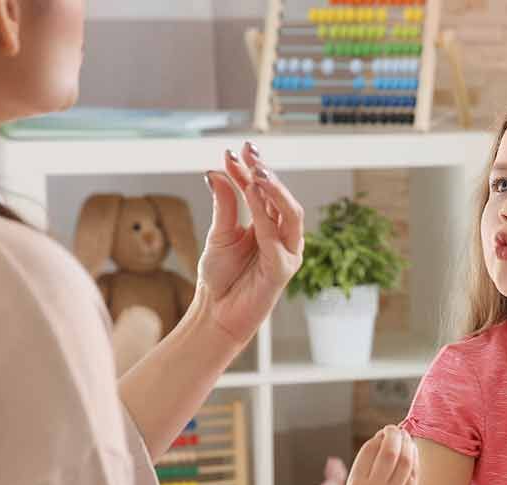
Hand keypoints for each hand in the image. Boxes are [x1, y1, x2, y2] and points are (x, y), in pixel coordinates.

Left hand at [200, 141, 303, 347]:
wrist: (216, 314)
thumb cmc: (220, 278)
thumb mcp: (219, 233)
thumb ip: (224, 204)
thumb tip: (216, 171)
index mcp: (268, 225)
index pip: (264, 191)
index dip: (254, 168)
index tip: (239, 148)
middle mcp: (282, 236)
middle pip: (282, 198)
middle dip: (268, 174)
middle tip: (251, 155)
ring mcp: (286, 252)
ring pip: (290, 214)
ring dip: (275, 190)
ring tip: (256, 172)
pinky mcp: (283, 270)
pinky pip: (276, 238)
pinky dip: (265, 215)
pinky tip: (252, 195)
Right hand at [344, 425, 418, 484]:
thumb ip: (367, 467)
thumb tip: (384, 438)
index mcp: (355, 484)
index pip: (369, 449)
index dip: (378, 437)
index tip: (383, 433)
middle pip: (389, 452)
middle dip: (395, 435)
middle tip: (396, 429)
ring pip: (405, 462)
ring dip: (408, 445)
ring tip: (407, 439)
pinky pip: (413, 476)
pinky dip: (414, 461)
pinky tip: (412, 454)